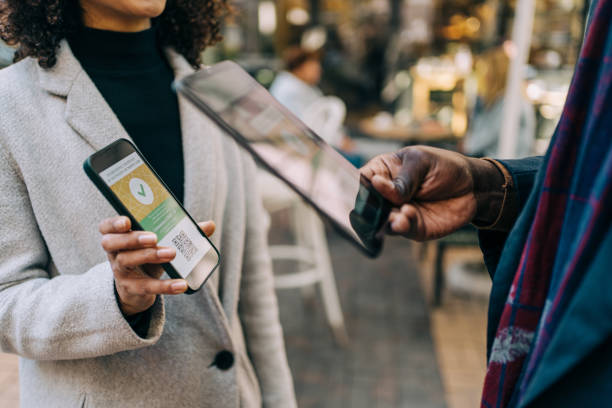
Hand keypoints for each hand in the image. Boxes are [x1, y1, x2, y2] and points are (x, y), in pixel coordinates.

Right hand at [99, 216, 215, 315]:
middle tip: (153, 237)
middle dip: (133, 238)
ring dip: (150, 256)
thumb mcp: (162, 243)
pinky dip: (166, 286)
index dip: (113, 224)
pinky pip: (147, 287)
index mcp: (119, 236)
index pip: (106, 227)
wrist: (138, 289)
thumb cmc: (149, 257)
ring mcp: (121, 272)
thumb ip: (183, 233)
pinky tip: (181, 284)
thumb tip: (209, 225)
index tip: (127, 221)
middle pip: (113, 243)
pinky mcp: (132, 289)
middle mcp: (115, 253)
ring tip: (171, 253)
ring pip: (128, 262)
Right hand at [361, 146, 503, 240]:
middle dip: (367, 208)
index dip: (353, 186)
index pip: (360, 179)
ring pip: (379, 220)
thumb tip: (377, 185)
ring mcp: (396, 212)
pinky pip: (399, 230)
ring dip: (385, 219)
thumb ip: (402, 178)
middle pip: (365, 204)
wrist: (473, 188)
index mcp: (382, 171)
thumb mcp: (422, 163)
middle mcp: (385, 194)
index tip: (358, 190)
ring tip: (398, 215)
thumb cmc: (444, 167)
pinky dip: (400, 226)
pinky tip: (407, 217)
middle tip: (376, 207)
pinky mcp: (410, 227)